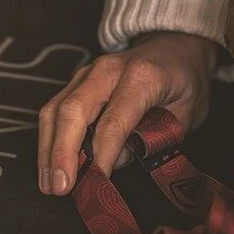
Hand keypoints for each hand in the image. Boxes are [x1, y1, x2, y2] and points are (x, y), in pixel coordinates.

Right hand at [37, 31, 217, 194]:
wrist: (176, 45)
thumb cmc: (184, 81)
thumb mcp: (184, 114)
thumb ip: (152, 138)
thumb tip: (115, 162)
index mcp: (142, 76)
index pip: (114, 122)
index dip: (102, 156)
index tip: (96, 184)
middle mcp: (108, 70)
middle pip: (73, 112)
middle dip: (63, 154)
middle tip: (60, 188)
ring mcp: (88, 73)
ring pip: (56, 110)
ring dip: (48, 150)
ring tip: (49, 184)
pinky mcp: (76, 81)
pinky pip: (54, 109)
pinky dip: (48, 140)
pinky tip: (48, 166)